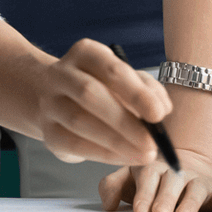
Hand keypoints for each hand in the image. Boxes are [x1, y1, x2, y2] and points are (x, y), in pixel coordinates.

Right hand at [34, 39, 172, 166]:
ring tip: (144, 155)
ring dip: (116, 142)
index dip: (136, 92)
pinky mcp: (48, 131)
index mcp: (85, 53)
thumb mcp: (124, 78)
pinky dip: (103, 155)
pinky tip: (125, 158)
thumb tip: (163, 110)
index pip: (111, 69)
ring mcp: (51, 103)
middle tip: (153, 142)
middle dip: (125, 121)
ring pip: (79, 121)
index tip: (159, 115)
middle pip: (90, 94)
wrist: (56, 97)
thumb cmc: (102, 86)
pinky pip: (74, 145)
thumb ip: (146, 89)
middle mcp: (62, 74)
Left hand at [100, 146, 211, 211]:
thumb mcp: (129, 180)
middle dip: (166, 196)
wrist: (185, 171)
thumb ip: (113, 186)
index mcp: (153, 167)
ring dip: (191, 200)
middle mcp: (177, 172)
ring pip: (197, 187)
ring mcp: (199, 180)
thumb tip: (108, 204)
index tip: (139, 210)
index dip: (144, 192)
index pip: (148, 174)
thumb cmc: (150, 182)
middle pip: (172, 180)